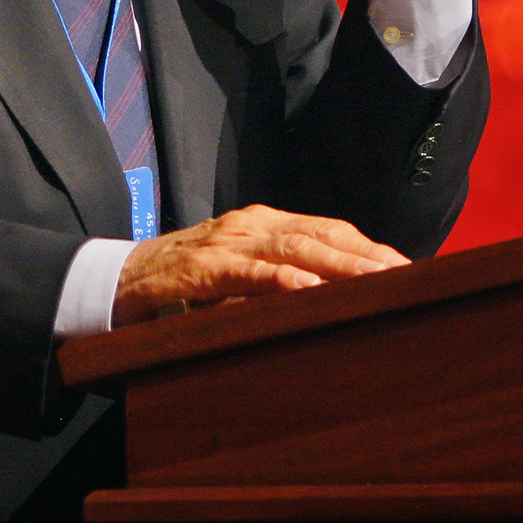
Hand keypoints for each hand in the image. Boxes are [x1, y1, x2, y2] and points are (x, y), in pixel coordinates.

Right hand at [113, 205, 408, 325]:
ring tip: (374, 279)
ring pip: (293, 248)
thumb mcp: (237, 276)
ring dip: (338, 265)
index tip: (404, 265)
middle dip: (365, 255)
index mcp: (261, 223)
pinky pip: (249, 273)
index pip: (326, 228)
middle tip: (405, 275)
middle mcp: (249, 224)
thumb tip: (328, 299)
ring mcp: (226, 243)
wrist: (117, 280)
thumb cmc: (182, 284)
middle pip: (320, 235)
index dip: (366, 246)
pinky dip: (281, 280)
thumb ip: (276, 279)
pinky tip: (310, 289)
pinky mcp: (202, 268)